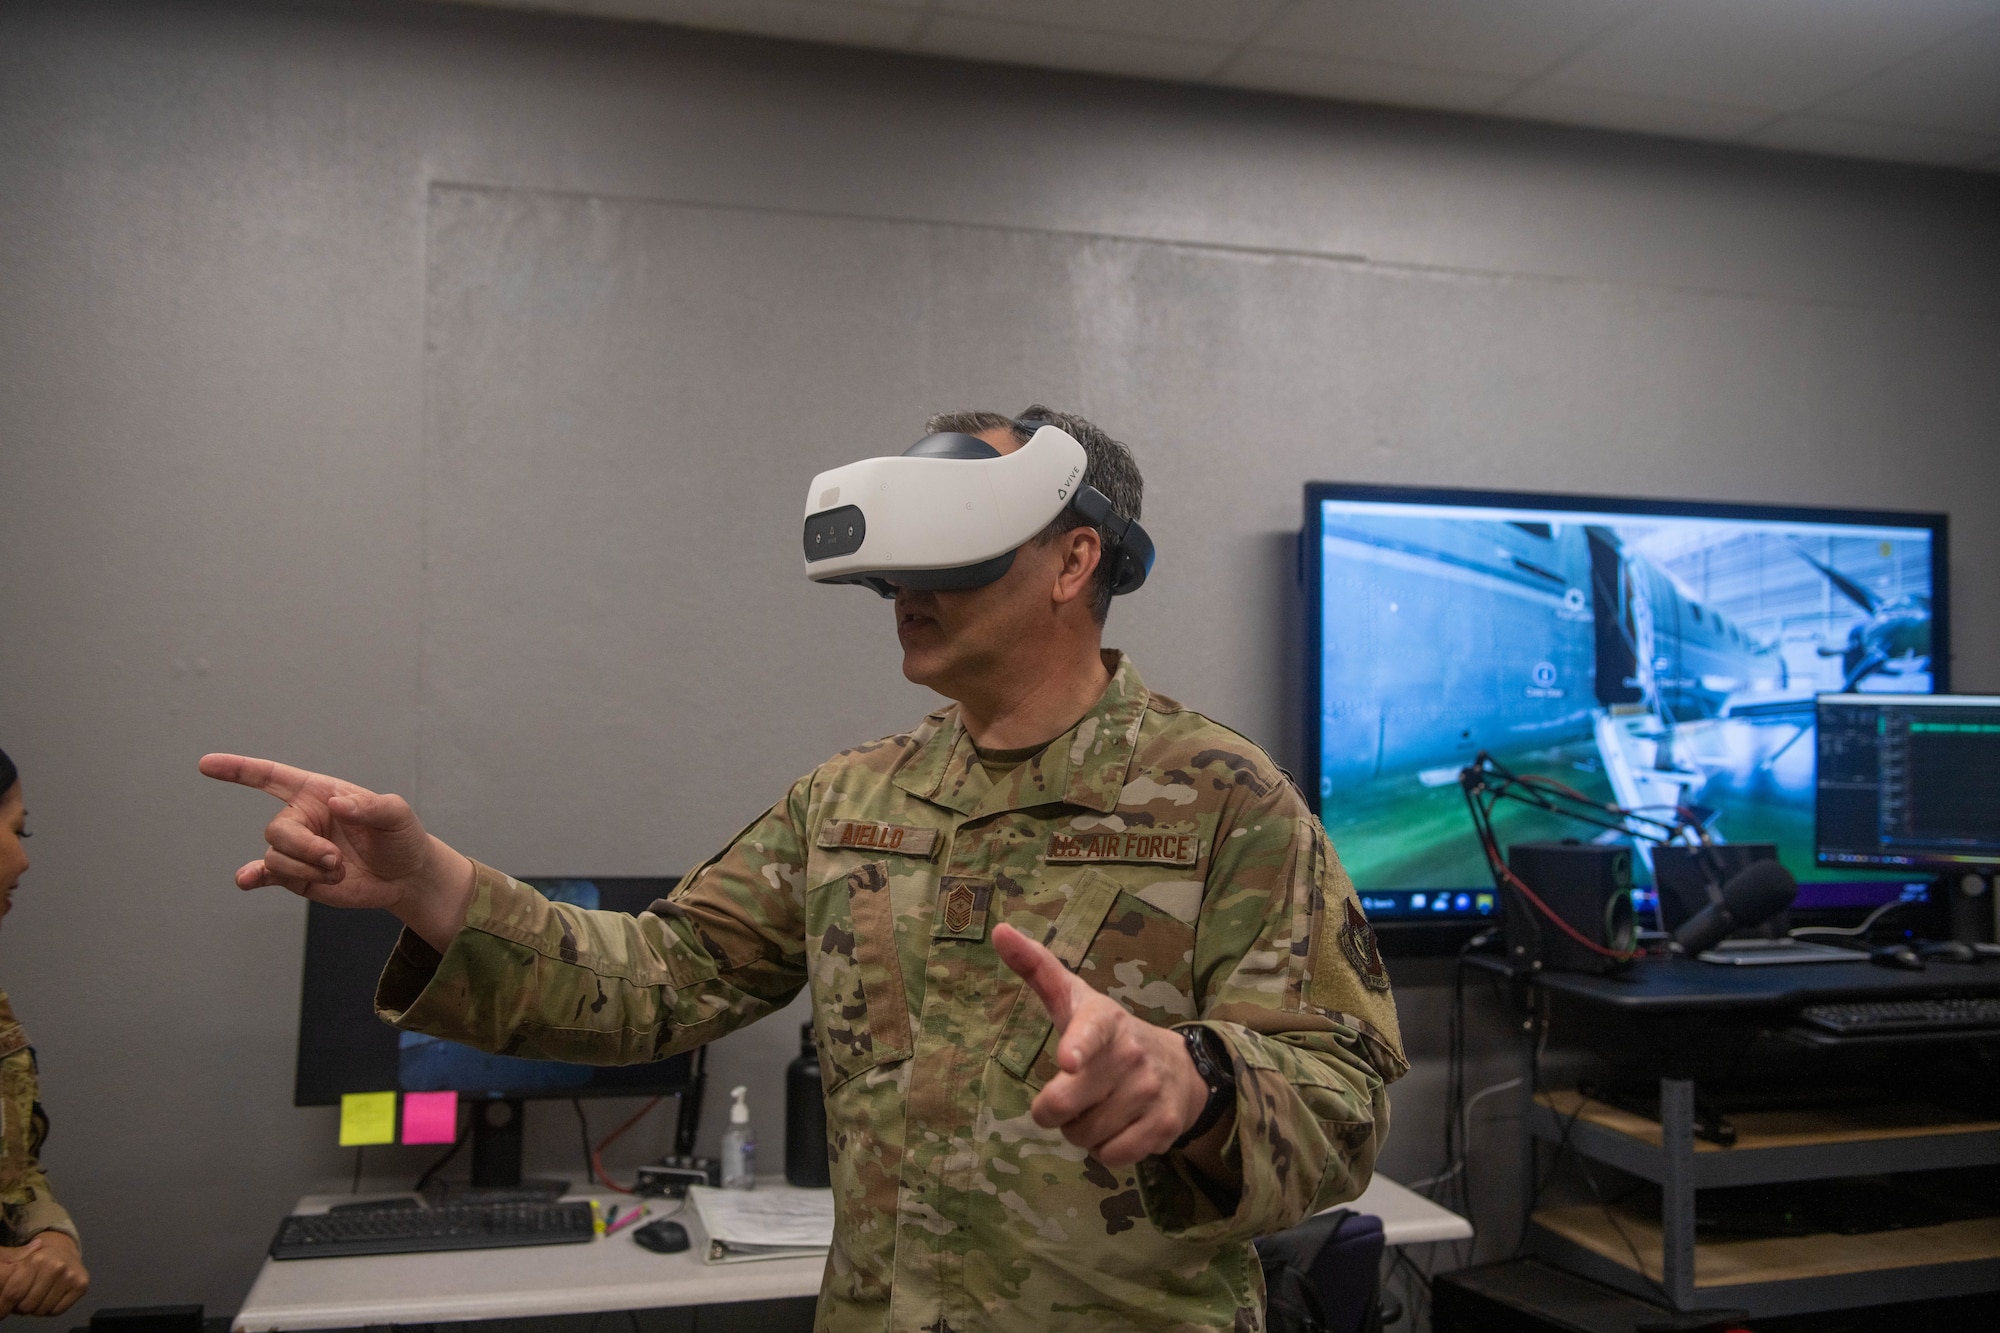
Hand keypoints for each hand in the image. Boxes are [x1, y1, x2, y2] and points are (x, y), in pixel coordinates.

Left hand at [0, 1232, 89, 1317]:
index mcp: (36, 1259)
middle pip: (27, 1305)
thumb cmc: (36, 1260)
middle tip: (22, 1299)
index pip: (13, 1294)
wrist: (64, 1252)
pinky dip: (50, 1310)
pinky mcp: (81, 1285)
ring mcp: (70, 1276)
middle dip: (20, 1307)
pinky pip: (57, 1311)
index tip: (1, 1311)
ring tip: (36, 1297)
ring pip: (42, 1310)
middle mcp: (56, 1266)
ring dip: (35, 1309)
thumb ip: (7, 1264)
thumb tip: (2, 1271)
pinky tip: (49, 1298)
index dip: (3, 1306)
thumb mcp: (17, 1260)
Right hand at [199, 753, 475, 950]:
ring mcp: (297, 849)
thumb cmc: (400, 837)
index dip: (239, 769)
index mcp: (319, 793)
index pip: (271, 777)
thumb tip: (337, 804)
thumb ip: (372, 806)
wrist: (405, 876)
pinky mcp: (297, 876)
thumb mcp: (397, 815)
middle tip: (336, 860)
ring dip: (307, 868)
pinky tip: (248, 880)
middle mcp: (302, 818)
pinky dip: (253, 877)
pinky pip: (267, 875)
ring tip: (338, 871)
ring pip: (276, 857)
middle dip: (304, 848)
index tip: (206, 764)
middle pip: (276, 830)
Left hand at [992, 923, 1212, 1167]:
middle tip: (1068, 1096)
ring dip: (1081, 1131)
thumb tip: (999, 930)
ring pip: (1085, 1136)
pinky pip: (1113, 1157)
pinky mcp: (1165, 1126)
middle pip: (1064, 1104)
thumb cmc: (1108, 1033)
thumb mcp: (1074, 999)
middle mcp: (1130, 1054)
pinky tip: (1118, 1126)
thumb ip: (1036, 967)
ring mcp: (1150, 1091)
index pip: (1090, 1031)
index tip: (1069, 1060)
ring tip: (1097, 1107)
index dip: (1079, 1046)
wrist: (1180, 1066)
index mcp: (1104, 1020)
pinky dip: (1107, 1150)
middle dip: (1054, 1111)